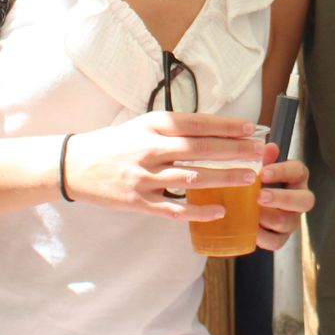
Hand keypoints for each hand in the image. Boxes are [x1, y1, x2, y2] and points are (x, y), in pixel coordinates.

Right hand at [64, 113, 266, 221]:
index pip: (197, 123)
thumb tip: (216, 129)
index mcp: (153, 125)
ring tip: (249, 179)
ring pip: (192, 177)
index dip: (227, 126)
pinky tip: (219, 210)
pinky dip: (198, 210)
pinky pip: (174, 207)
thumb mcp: (144, 125)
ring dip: (223, 178)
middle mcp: (150, 148)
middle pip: (200, 149)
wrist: (75, 164)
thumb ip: (175, 128)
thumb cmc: (116, 142)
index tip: (251, 129)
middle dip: (234, 151)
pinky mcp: (139, 201)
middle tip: (260, 153)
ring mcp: (144, 176)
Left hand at [257, 146, 313, 250]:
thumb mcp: (258, 166)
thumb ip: (264, 157)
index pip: (298, 171)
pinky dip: (263, 238)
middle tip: (259, 196)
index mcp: (296, 177)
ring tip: (251, 213)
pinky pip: (277, 242)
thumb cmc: (255, 180)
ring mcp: (292, 220)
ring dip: (269, 218)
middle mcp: (299, 198)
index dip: (283, 171)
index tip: (263, 173)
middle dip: (282, 199)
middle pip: (305, 201)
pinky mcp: (281, 238)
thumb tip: (270, 147)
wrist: (243, 205)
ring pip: (290, 222)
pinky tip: (250, 230)